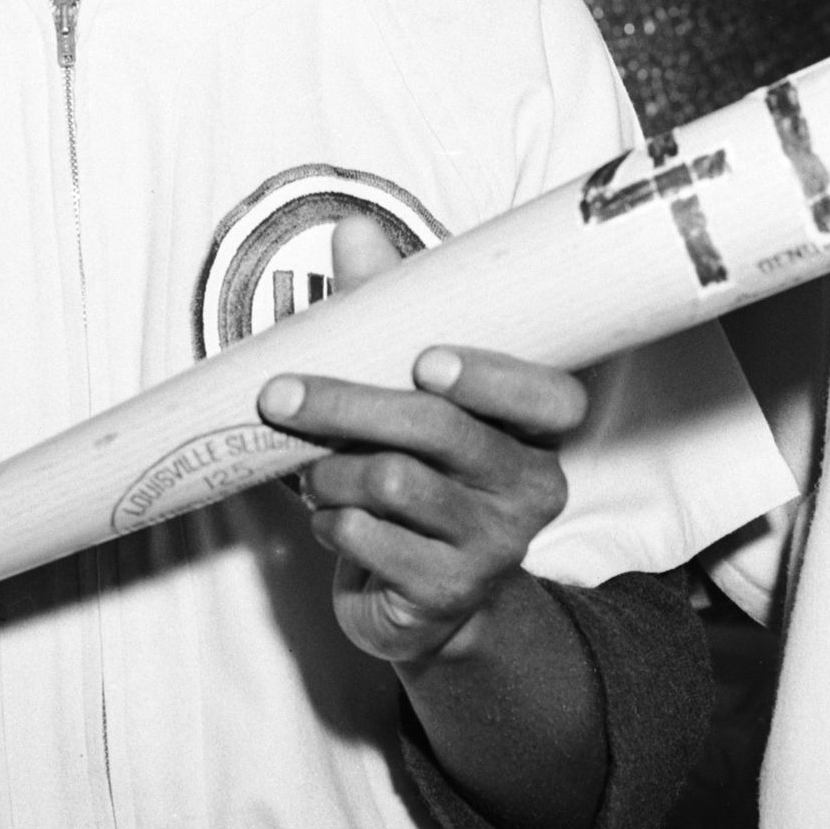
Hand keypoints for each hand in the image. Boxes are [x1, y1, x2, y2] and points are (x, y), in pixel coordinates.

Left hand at [256, 216, 588, 667]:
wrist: (423, 596)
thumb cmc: (416, 471)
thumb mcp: (405, 391)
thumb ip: (388, 309)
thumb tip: (354, 232)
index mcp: (535, 430)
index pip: (551, 399)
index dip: (493, 378)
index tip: (426, 362)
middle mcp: (534, 487)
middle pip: (438, 431)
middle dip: (345, 405)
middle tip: (277, 395)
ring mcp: (497, 546)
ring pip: (391, 482)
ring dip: (329, 473)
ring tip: (315, 474)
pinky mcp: (450, 592)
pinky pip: (367, 538)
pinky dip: (329, 522)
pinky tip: (333, 520)